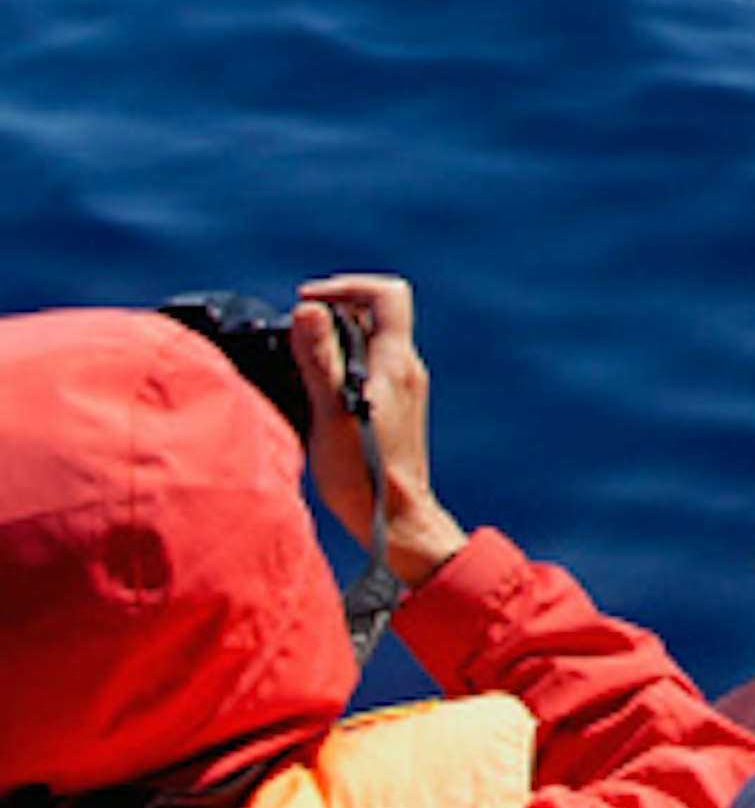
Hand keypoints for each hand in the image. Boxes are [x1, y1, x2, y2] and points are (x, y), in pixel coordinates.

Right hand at [291, 274, 468, 589]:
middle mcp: (406, 369)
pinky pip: (368, 370)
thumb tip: (309, 310)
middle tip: (295, 332)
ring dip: (334, 341)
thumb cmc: (364, 474)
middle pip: (375, 315)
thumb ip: (319, 360)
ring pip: (370, 343)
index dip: (346, 287)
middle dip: (333, 312)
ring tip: (297, 362)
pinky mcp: (394, 410)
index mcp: (396, 361)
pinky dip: (340, 366)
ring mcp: (402, 390)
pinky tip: (312, 391)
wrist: (395, 520)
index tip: (307, 304)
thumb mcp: (331, 413)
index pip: (386, 294)